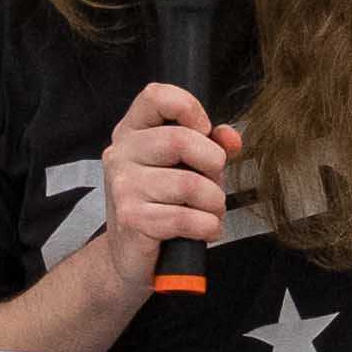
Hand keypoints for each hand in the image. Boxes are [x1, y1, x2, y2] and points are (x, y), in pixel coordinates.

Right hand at [104, 83, 235, 265]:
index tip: (205, 132)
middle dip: (213, 165)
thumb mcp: (189, 167)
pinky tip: (203, 230)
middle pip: (181, 140)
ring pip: (189, 184)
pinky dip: (207, 227)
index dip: (189, 108)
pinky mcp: (131, 218)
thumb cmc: (163, 205)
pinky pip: (186, 218)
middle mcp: (121, 153)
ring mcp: (123, 186)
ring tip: (208, 212)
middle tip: (214, 183)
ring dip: (213, 203)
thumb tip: (231, 137)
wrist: (131, 256)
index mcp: (132, 131)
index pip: (156, 96)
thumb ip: (211, 145)